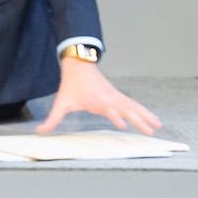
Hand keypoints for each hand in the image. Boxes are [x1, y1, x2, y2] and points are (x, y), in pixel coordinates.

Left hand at [35, 57, 163, 137]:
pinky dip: (144, 111)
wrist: (79, 65)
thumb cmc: (70, 85)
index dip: (114, 116)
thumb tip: (40, 132)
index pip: (108, 109)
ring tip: (158, 127)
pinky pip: (133, 104)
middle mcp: (109, 98)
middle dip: (138, 120)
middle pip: (126, 109)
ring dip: (146, 116)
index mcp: (97, 100)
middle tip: (149, 131)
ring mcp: (115, 96)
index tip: (123, 125)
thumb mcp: (61, 103)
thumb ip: (52, 120)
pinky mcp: (118, 96)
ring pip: (134, 107)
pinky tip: (152, 119)